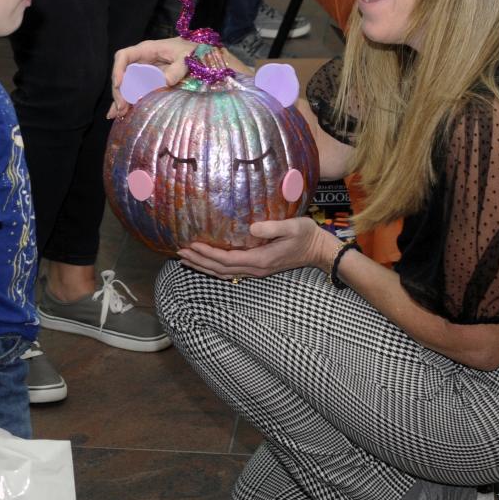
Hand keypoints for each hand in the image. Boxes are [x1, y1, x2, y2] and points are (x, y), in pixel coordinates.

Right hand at [108, 37, 196, 117]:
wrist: (195, 53)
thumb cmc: (189, 50)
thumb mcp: (186, 57)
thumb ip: (178, 68)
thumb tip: (166, 81)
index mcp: (146, 50)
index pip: (124, 56)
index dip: (118, 69)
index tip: (119, 84)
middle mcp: (140, 61)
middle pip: (122, 74)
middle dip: (119, 91)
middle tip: (122, 107)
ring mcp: (142, 72)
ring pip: (125, 85)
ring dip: (122, 99)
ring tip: (120, 113)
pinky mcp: (146, 82)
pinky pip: (133, 92)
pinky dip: (127, 102)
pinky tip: (120, 114)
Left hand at [177, 217, 337, 279]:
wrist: (319, 250)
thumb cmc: (306, 235)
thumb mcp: (293, 226)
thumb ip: (273, 227)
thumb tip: (252, 228)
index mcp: (261, 259)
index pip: (227, 260)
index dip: (208, 254)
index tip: (192, 246)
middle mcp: (255, 268)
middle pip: (220, 269)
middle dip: (199, 261)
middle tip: (179, 252)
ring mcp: (256, 270)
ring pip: (223, 273)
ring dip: (203, 266)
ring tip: (185, 259)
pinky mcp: (257, 267)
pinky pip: (230, 271)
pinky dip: (214, 267)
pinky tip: (205, 262)